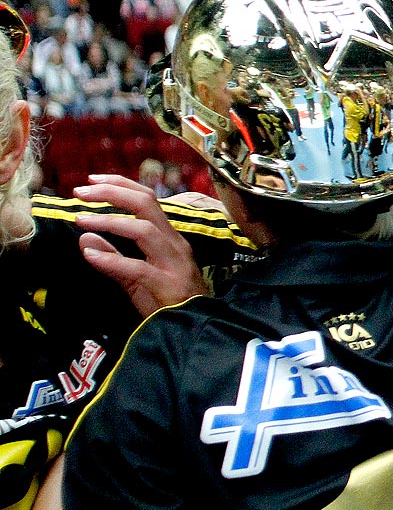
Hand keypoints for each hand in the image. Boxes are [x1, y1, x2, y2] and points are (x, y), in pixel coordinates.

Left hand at [71, 174, 207, 316]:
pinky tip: (90, 255)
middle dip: (112, 193)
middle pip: (146, 205)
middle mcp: (174, 244)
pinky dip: (112, 260)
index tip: (91, 181)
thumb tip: (84, 238)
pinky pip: (138, 268)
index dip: (119, 185)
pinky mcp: (168, 285)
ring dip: (109, 222)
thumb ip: (113, 257)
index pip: (147, 200)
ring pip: (144, 230)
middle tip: (81, 192)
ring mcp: (173, 263)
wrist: (193, 329)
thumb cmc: (168, 303)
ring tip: (81, 220)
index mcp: (169, 238)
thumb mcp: (136, 277)